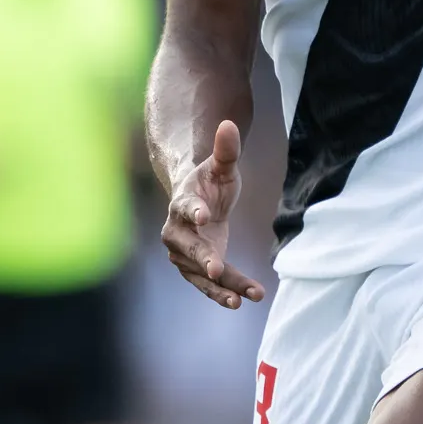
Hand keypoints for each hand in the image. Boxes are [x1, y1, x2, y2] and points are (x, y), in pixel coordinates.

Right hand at [163, 119, 264, 307]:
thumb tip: (229, 124)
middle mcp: (177, 231)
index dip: (193, 211)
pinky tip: (246, 300)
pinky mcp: (195, 269)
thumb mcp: (222, 167)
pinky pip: (210, 284)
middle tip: (217, 270)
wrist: (198, 204)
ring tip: (240, 299)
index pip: (185, 206)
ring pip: (199, 273)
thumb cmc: (209, 183)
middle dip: (202, 259)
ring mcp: (184, 254)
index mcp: (182, 202)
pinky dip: (226, 292)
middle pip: (187, 247)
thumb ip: (225, 150)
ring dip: (219, 287)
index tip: (203, 217)